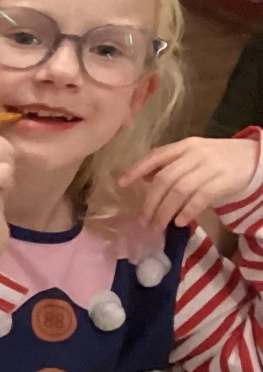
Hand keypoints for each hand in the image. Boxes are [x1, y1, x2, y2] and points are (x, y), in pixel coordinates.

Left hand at [119, 136, 260, 229]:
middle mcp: (195, 154)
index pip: (156, 156)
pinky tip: (179, 222)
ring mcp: (210, 166)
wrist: (254, 158)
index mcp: (185, 146)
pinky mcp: (224, 180)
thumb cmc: (218, 159)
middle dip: (150, 202)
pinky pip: (200, 197)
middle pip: (165, 179)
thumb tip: (143, 178)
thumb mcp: (193, 156)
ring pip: (180, 190)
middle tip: (143, 220)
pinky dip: (187, 211)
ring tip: (157, 226)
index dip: (137, 169)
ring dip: (165, 211)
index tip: (121, 183)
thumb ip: (171, 165)